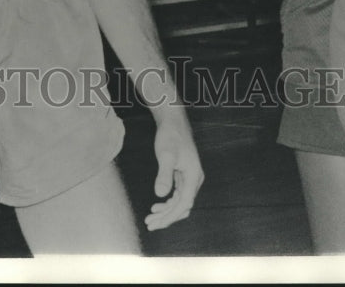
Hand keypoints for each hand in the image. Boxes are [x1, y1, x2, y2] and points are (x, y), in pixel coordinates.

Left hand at [145, 112, 203, 231]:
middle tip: (149, 223)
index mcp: (194, 177)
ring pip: (180, 202)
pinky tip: (157, 205)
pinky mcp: (184, 176)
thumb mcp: (165, 154)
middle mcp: (195, 180)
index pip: (183, 204)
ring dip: (166, 211)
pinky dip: (168, 202)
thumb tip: (160, 195)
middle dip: (166, 217)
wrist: (173, 122)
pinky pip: (178, 195)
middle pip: (182, 207)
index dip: (170, 216)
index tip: (156, 222)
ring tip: (150, 217)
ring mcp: (190, 178)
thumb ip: (164, 175)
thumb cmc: (170, 136)